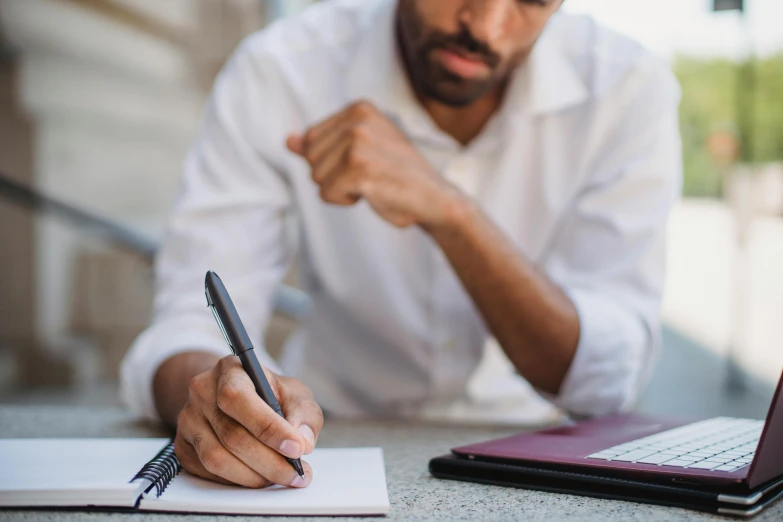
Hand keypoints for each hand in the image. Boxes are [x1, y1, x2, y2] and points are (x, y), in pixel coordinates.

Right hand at [174, 355, 323, 487]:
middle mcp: (202, 391)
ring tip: (280, 477)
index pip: (240, 399)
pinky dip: (237, 481)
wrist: (235, 397)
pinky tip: (257, 476)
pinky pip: (207, 472)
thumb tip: (302, 442)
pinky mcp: (183, 446)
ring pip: (216, 459)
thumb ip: (303, 413)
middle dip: (269, 461)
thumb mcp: (293, 393)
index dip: (269, 428)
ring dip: (254, 476)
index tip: (297, 449)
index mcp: (230, 370)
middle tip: (296, 474)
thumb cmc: (269, 394)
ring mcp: (188, 419)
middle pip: (231, 435)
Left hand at [287, 101, 464, 228]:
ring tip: (373, 184)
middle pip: (310, 158)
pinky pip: (327, 194)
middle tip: (370, 176)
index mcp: (359, 108)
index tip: (366, 163)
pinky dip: (346, 201)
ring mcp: (357, 141)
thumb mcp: (360, 153)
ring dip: (341, 190)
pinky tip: (373, 193)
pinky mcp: (357, 167)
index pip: (311, 139)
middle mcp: (357, 119)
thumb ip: (323, 145)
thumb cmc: (399, 177)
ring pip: (316, 177)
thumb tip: (288, 141)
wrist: (435, 199)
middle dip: (333, 176)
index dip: (332, 162)